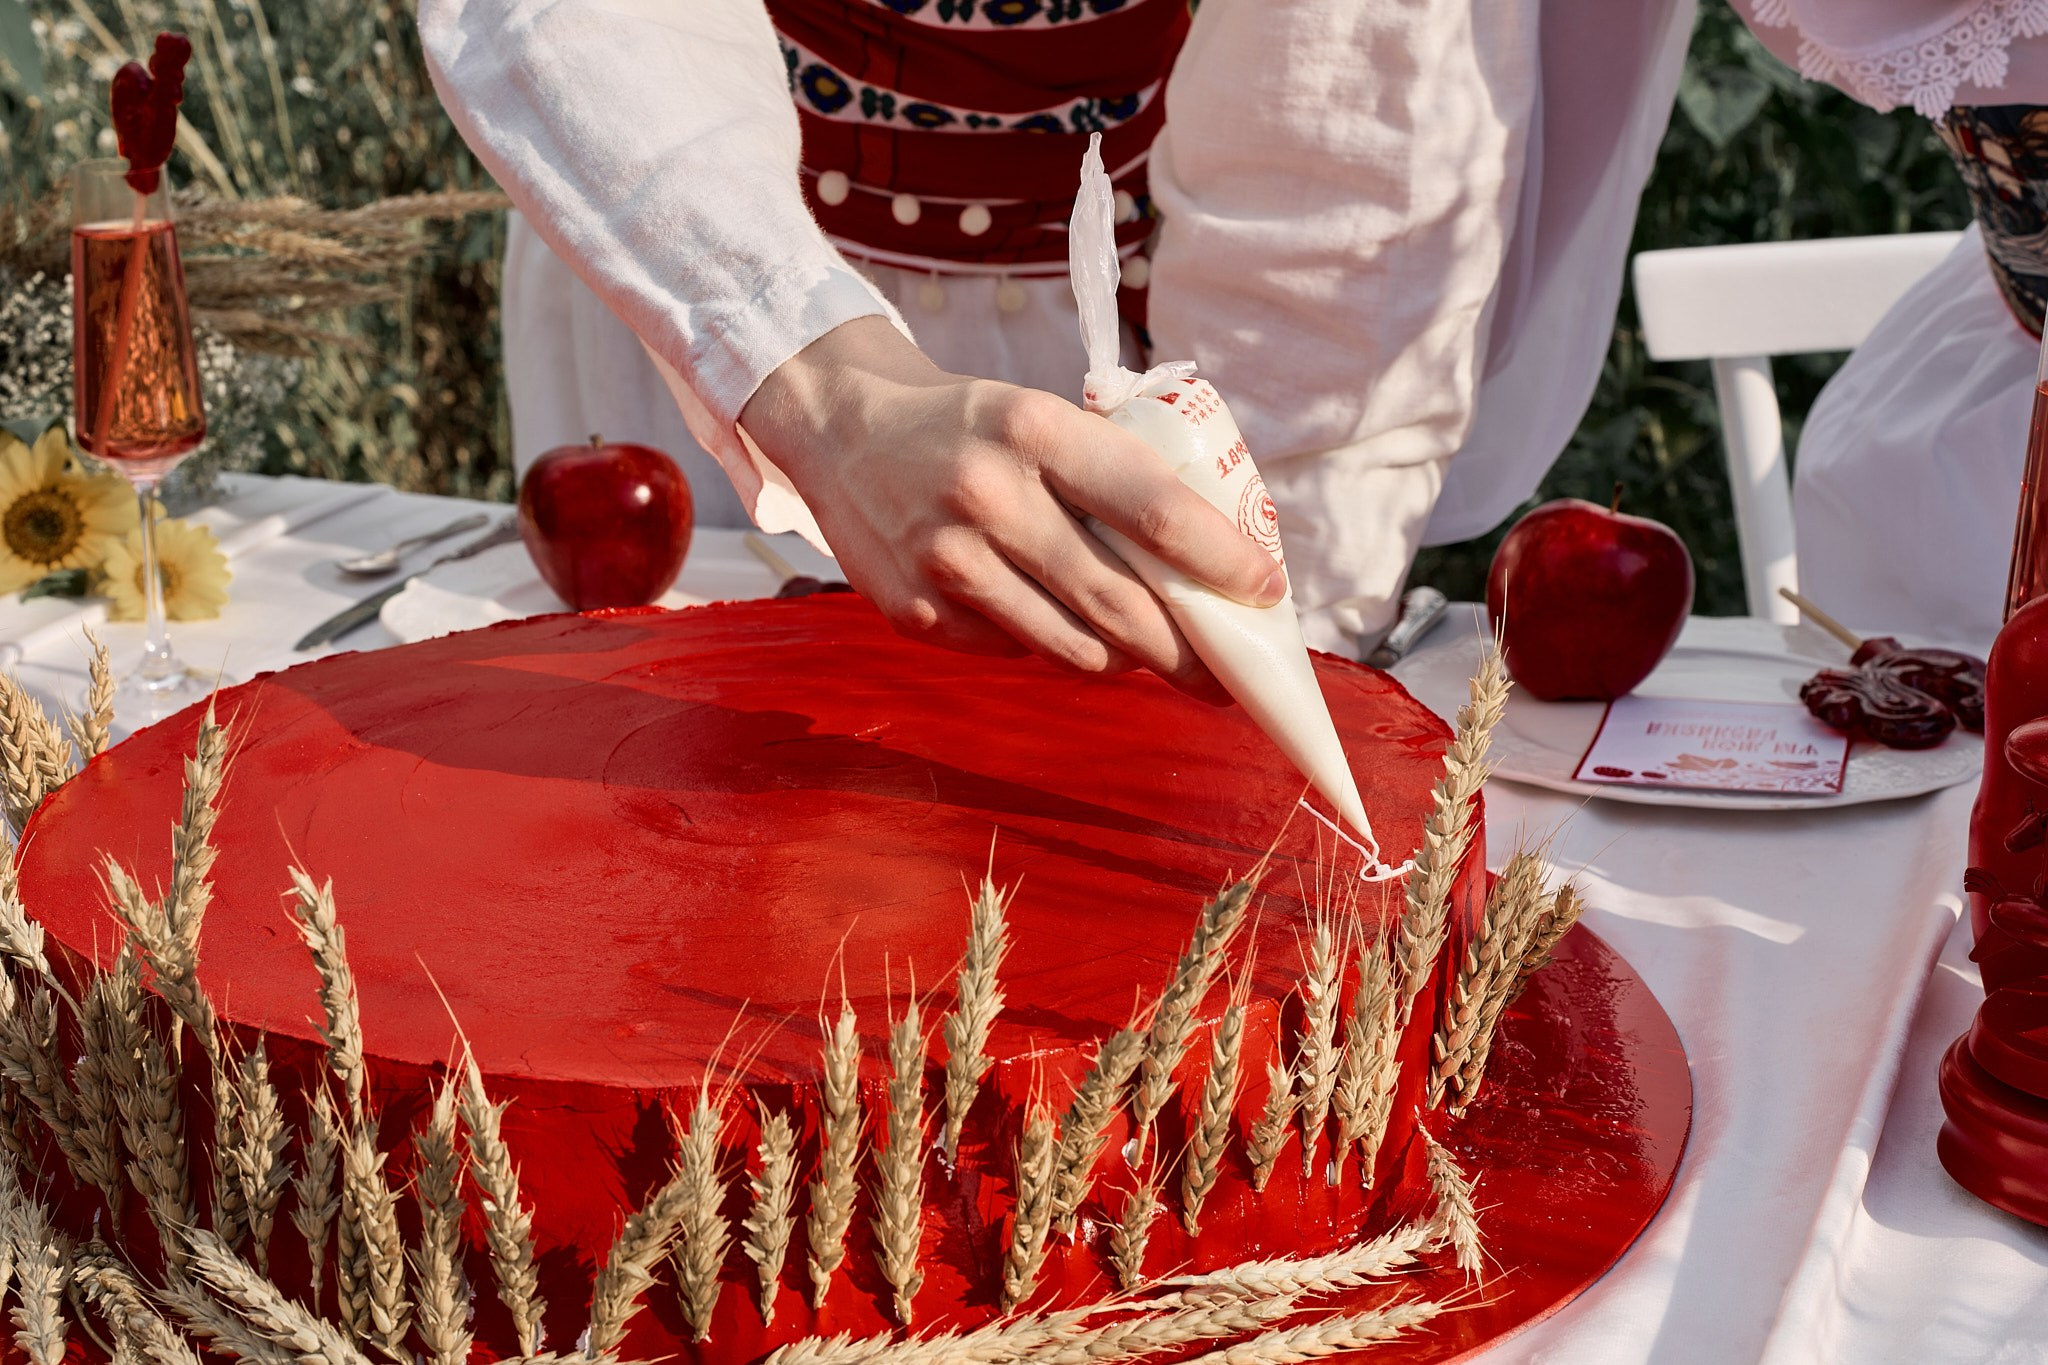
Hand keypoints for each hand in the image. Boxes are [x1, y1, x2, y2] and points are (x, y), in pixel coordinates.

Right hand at [740, 317, 1285, 700]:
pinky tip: (1044, 617)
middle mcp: (990, 495)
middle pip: (1121, 604)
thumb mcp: (1043, 418)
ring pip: (1074, 647)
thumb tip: (1208, 569)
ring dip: (1124, 658)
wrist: (843, 429)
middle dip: (1188, 651)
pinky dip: (1047, 645)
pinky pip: (1015, 653)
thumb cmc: (972, 428)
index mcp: (1037, 428)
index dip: (1222, 561)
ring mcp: (947, 560)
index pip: (1155, 509)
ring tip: (1145, 649)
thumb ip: (1111, 480)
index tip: (1267, 590)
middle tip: (1222, 674)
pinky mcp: (915, 613)